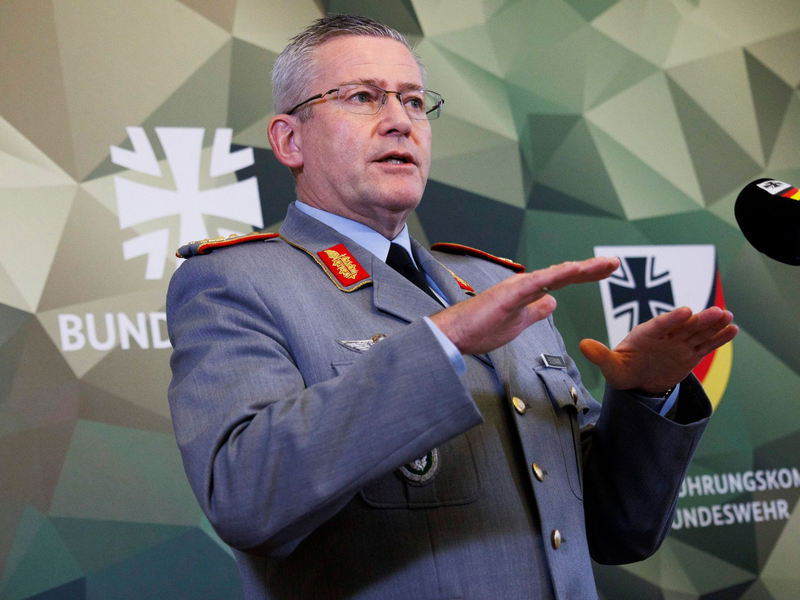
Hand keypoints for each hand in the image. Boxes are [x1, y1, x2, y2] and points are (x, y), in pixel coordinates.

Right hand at [430, 257, 619, 354]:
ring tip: (603, 264)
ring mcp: (517, 287)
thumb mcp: (518, 323)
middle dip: (591, 268)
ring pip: (555, 274)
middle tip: (614, 263)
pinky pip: (539, 282)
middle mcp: (524, 285)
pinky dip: (558, 275)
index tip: (605, 270)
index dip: (584, 275)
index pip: (561, 281)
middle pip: (564, 274)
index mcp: (526, 293)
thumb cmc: (479, 330)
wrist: (455, 335)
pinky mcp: (510, 294)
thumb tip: (552, 303)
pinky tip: (575, 270)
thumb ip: (535, 311)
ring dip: (581, 268)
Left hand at [579, 306, 738, 393]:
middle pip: (683, 327)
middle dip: (700, 319)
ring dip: (713, 325)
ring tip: (729, 316)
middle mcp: (664, 336)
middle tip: (717, 311)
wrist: (637, 379)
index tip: (685, 311)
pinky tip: (732, 329)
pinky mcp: (689, 354)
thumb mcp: (611, 367)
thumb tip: (583, 345)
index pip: (660, 326)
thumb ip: (600, 356)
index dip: (672, 319)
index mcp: (644, 335)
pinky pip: (705, 346)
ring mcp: (678, 344)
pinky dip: (718, 339)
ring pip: (698, 333)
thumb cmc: (622, 369)